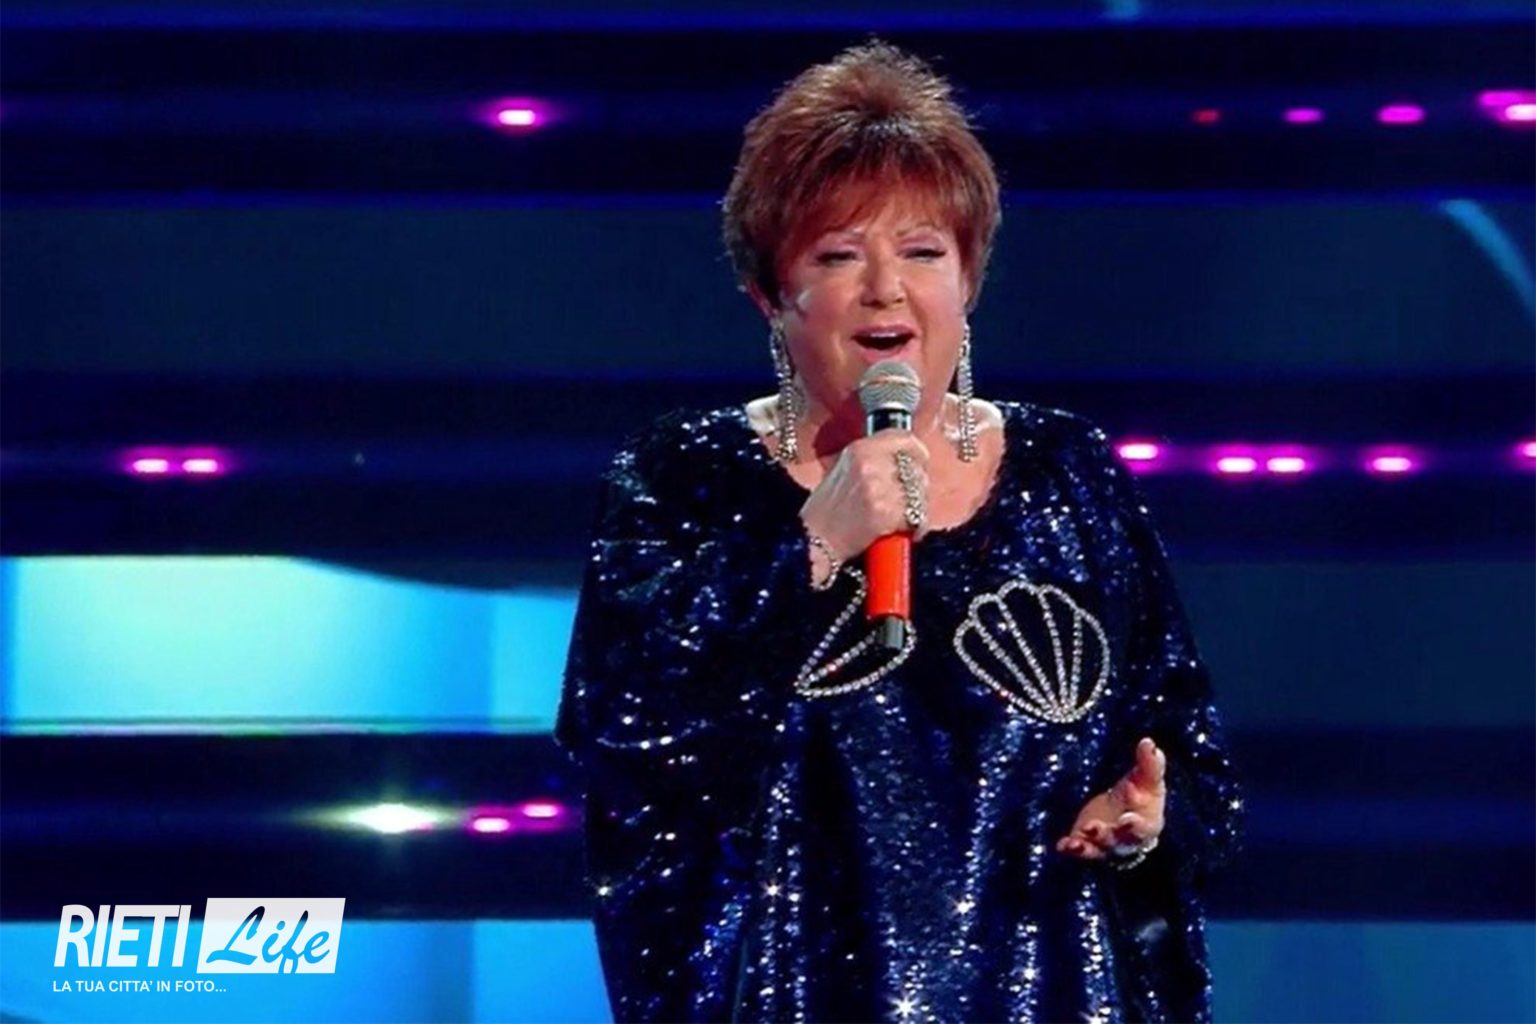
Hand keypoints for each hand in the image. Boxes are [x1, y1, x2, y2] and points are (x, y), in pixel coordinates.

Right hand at [799, 432, 930, 565]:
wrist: (814, 541)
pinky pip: (917, 517)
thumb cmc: (828, 512)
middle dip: (917, 486)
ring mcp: (879, 487)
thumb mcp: (845, 471)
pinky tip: (898, 532)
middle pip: (916, 467)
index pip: (904, 439)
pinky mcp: (886, 512)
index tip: (917, 464)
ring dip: (917, 508)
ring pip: (920, 492)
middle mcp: (871, 463)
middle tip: (904, 501)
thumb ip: (875, 461)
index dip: (915, 453)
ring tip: (898, 519)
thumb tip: (905, 459)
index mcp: (860, 449)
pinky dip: (914, 528)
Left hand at [1056, 737, 1165, 861]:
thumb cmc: (1141, 797)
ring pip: (1096, 849)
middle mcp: (1126, 841)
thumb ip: (1150, 764)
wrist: (1126, 816)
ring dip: (1085, 845)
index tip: (1128, 798)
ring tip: (1075, 841)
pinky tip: (1062, 845)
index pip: (1142, 827)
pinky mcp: (1086, 844)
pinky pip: (1078, 850)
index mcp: (1146, 826)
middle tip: (1094, 827)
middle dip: (1106, 835)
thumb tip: (1148, 742)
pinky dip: (1070, 848)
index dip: (1135, 821)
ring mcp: (1105, 845)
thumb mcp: (1146, 780)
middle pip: (1118, 841)